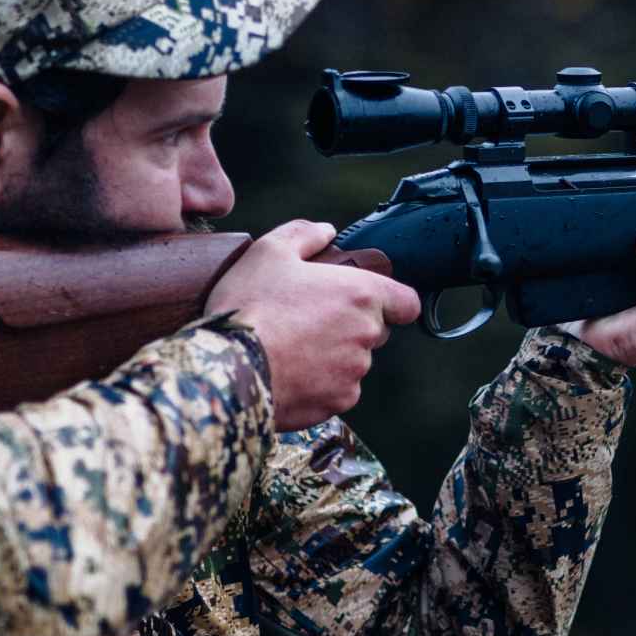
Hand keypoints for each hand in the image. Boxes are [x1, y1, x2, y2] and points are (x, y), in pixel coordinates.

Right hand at [207, 220, 421, 429]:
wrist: (228, 368)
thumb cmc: (250, 305)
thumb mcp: (268, 252)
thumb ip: (303, 234)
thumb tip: (326, 231)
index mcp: (360, 295)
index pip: (406, 303)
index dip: (392, 302)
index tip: (364, 301)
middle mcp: (366, 335)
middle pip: (375, 331)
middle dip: (350, 326)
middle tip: (309, 320)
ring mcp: (353, 373)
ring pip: (353, 363)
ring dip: (333, 356)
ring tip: (291, 348)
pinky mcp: (336, 404)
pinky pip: (336, 392)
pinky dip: (319, 385)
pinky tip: (287, 374)